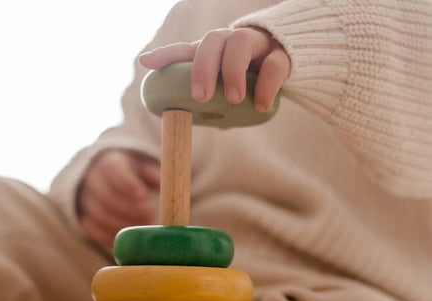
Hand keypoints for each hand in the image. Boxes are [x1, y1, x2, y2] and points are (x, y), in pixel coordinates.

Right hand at [77, 149, 159, 249]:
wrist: (109, 180)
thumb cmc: (134, 174)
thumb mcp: (146, 168)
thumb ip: (154, 175)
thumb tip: (163, 184)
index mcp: (109, 161)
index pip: (113, 169)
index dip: (127, 183)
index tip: (143, 195)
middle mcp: (92, 179)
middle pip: (106, 195)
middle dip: (129, 209)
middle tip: (151, 215)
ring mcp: (84, 199)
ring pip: (99, 214)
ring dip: (123, 224)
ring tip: (144, 227)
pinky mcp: (83, 217)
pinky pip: (92, 229)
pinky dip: (110, 236)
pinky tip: (129, 239)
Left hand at [139, 27, 289, 112]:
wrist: (290, 65)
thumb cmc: (249, 81)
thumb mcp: (226, 93)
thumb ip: (212, 106)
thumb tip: (196, 124)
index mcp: (214, 53)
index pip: (187, 50)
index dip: (166, 55)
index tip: (146, 62)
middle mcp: (232, 42)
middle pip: (212, 41)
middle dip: (203, 68)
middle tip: (200, 97)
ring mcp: (257, 45)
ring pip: (240, 43)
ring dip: (232, 71)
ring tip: (234, 99)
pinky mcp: (282, 55)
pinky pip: (273, 65)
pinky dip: (265, 86)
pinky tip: (260, 106)